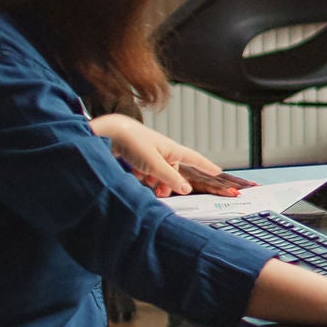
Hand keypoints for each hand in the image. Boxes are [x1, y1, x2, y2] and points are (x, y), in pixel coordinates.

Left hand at [91, 115, 240, 197]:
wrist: (108, 133)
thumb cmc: (133, 141)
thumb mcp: (154, 164)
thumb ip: (170, 178)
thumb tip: (186, 189)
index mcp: (172, 150)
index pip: (195, 159)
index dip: (207, 166)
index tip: (218, 171)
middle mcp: (163, 151)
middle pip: (173, 172)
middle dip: (168, 184)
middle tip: (161, 194)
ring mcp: (150, 154)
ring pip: (158, 173)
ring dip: (153, 181)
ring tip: (144, 184)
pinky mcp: (138, 157)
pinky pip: (145, 172)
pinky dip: (141, 177)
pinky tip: (133, 176)